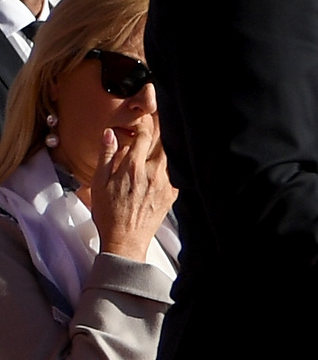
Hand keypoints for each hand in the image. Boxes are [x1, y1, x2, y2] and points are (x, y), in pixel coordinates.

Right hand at [83, 123, 172, 258]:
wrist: (125, 239)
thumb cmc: (108, 212)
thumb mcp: (98, 182)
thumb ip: (106, 155)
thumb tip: (109, 133)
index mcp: (134, 167)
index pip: (145, 134)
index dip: (144, 123)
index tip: (141, 120)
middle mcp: (154, 172)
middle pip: (163, 141)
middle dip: (160, 130)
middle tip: (157, 121)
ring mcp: (166, 183)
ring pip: (171, 155)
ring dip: (166, 146)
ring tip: (160, 142)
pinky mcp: (173, 193)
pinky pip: (176, 172)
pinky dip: (172, 163)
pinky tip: (166, 163)